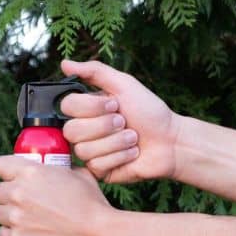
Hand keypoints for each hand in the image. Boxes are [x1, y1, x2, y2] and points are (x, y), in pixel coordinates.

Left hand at [0, 155, 115, 235]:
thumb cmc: (94, 206)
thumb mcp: (80, 175)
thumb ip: (61, 170)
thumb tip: (57, 169)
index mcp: (31, 173)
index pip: (1, 165)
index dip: (7, 171)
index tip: (13, 177)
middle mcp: (19, 193)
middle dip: (8, 196)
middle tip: (23, 202)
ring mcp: (16, 218)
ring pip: (0, 214)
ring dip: (10, 216)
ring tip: (26, 220)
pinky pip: (4, 235)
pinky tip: (25, 235)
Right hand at [60, 59, 183, 182]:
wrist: (170, 141)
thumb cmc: (149, 112)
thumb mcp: (124, 84)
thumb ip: (94, 71)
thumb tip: (64, 64)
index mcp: (85, 109)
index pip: (67, 106)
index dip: (91, 107)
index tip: (114, 104)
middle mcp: (83, 130)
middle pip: (72, 130)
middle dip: (105, 126)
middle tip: (124, 122)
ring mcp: (89, 152)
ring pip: (84, 149)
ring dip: (116, 142)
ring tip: (132, 139)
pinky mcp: (98, 171)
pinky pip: (97, 165)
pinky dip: (120, 156)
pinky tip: (132, 153)